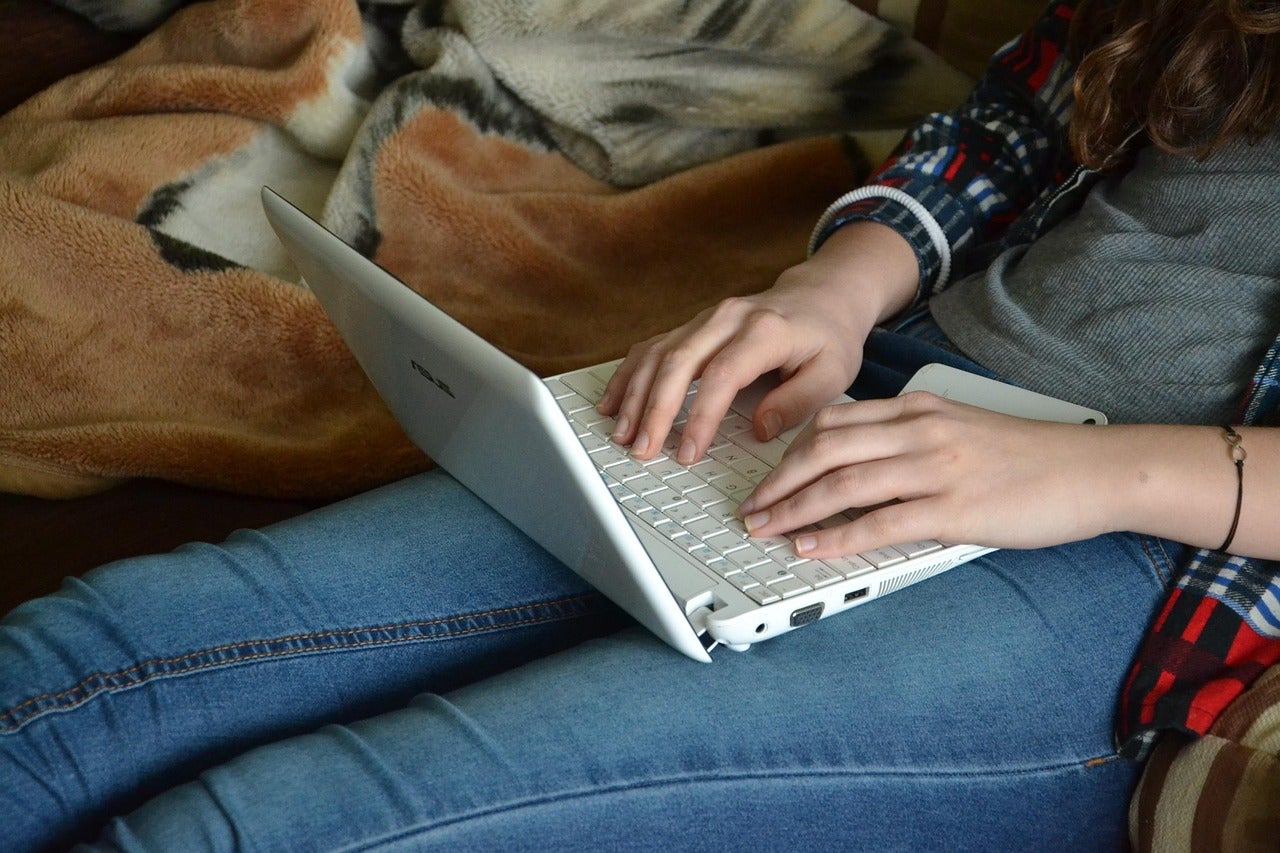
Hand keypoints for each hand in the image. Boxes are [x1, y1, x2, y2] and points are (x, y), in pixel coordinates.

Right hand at [597, 222, 918, 463]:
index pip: (722, 375)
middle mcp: (728, 318)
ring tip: (621, 434)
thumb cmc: (828, 336)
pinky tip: (612, 402)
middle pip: (679, 362)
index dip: (700, 416)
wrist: (822, 295)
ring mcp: (705, 318)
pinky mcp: (692, 325)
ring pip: (658, 354)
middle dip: (654, 410)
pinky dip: (629, 375)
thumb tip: (759, 430)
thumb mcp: (834, 373)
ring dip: (634, 395)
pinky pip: (652, 347)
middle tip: (642, 449)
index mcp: (765, 330)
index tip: (688, 452)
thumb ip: (798, 402)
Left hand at [738, 392, 1117, 556]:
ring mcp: (937, 468)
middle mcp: (920, 431)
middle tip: (750, 509)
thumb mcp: (960, 430)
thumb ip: (910, 440)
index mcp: (919, 408)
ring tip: (764, 530)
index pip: (833, 421)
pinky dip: (836, 537)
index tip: (765, 477)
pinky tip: (811, 547)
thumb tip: (858, 467)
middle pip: (824, 449)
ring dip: (793, 509)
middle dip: (777, 482)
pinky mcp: (956, 508)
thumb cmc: (1028, 457)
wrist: (1092, 469)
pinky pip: (880, 522)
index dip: (789, 451)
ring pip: (842, 483)